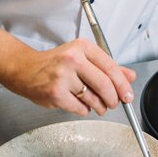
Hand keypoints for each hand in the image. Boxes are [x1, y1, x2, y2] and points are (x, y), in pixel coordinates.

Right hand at [5, 38, 136, 116]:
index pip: (111, 67)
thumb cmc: (57, 63)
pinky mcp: (55, 93)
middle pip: (104, 84)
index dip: (122, 84)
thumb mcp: (84, 57)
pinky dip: (84, 110)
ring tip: (98, 105)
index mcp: (83, 47)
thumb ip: (108, 67)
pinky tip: (81, 104)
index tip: (128, 94)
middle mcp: (73, 59)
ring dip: (99, 106)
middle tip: (115, 103)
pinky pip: (80, 108)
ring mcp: (63, 77)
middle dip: (113, 98)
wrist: (27, 70)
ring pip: (93, 98)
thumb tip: (130, 77)